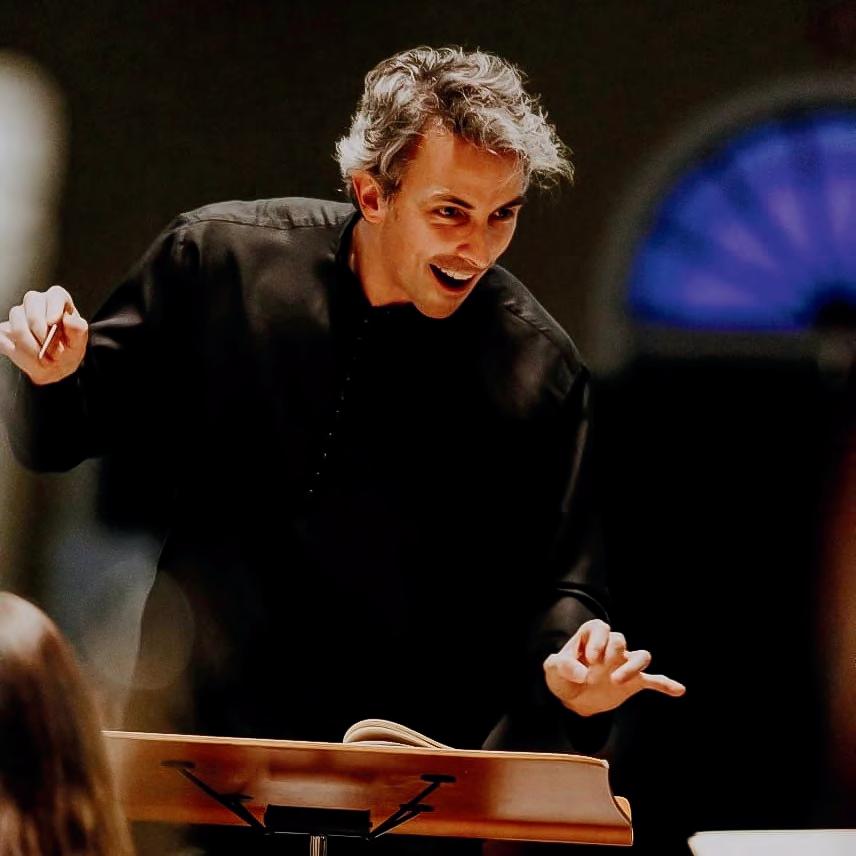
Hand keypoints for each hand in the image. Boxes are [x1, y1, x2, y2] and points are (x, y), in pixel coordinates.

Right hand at [0, 285, 87, 384]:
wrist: (53, 366)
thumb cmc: (67, 350)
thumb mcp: (78, 344)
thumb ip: (78, 331)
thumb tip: (69, 319)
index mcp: (59, 302)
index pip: (56, 294)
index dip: (53, 307)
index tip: (52, 323)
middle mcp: (38, 303)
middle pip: (32, 303)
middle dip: (40, 331)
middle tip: (50, 350)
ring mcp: (19, 314)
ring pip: (17, 323)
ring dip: (30, 346)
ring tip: (43, 359)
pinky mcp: (5, 329)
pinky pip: (3, 337)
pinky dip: (16, 352)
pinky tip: (28, 358)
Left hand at [544, 618, 684, 716]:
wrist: (572, 698)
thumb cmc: (562, 676)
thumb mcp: (552, 670)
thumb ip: (561, 666)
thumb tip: (583, 674)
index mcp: (591, 637)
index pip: (600, 628)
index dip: (598, 640)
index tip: (590, 659)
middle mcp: (611, 647)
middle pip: (620, 639)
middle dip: (613, 651)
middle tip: (599, 670)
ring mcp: (623, 664)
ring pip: (641, 656)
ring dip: (633, 667)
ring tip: (618, 681)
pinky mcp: (633, 683)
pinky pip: (653, 680)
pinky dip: (665, 684)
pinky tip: (678, 689)